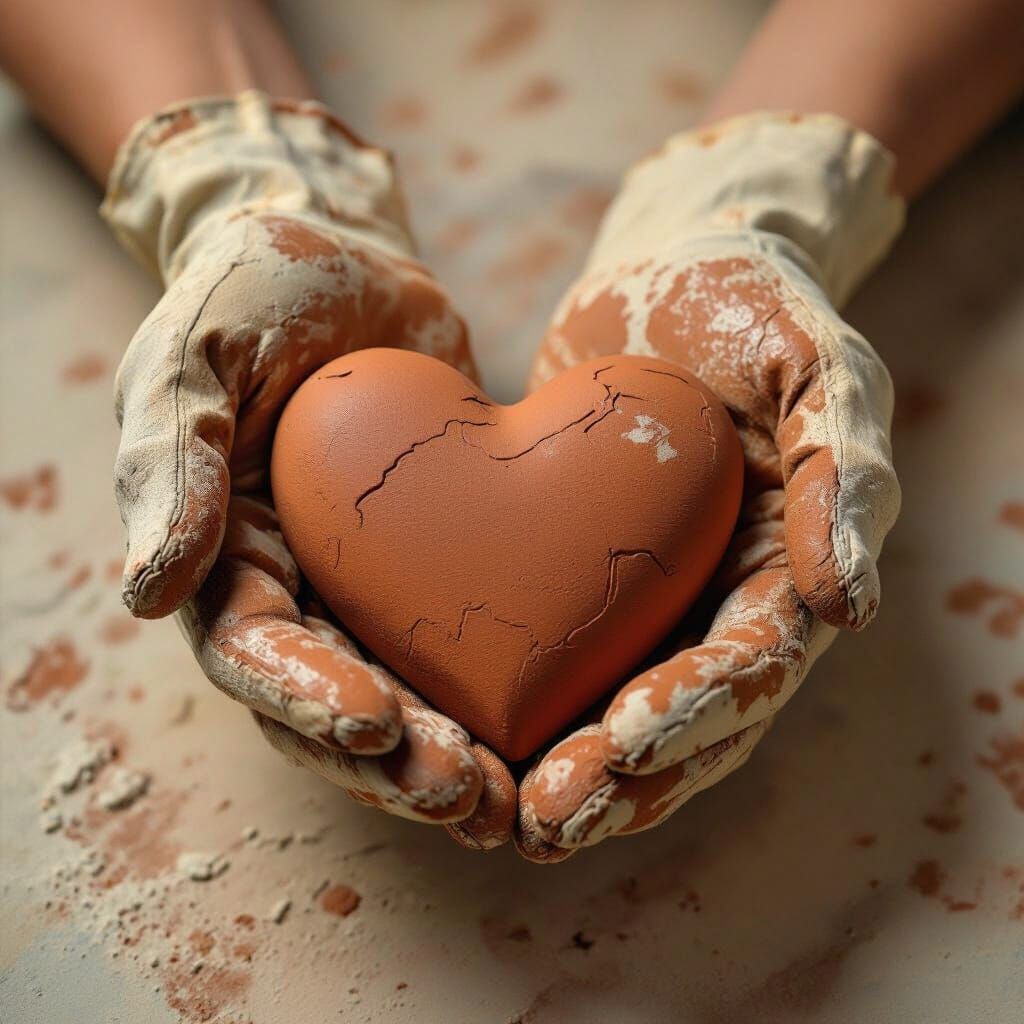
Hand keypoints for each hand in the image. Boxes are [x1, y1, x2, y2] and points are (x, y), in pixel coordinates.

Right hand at [107, 92, 514, 845]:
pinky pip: (470, 638)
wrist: (346, 252)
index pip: (254, 653)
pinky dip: (503, 692)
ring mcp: (371, 581)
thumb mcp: (199, 353)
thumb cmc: (257, 288)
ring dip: (451, 754)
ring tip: (512, 797)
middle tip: (463, 791)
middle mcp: (298, 586)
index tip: (374, 723)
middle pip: (334, 704)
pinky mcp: (441, 562)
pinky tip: (557, 727)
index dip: (306, 699)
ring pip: (407, 695)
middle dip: (392, 759)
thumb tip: (147, 594)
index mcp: (229, 552)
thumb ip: (174, 463)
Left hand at [517, 112, 903, 859]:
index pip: (750, 662)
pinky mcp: (580, 578)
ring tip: (503, 814)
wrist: (672, 274)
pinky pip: (551, 652)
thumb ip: (843, 473)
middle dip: (619, 777)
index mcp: (784, 568)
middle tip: (547, 819)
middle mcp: (716, 602)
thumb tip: (848, 603)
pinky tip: (459, 737)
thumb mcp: (818, 368)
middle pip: (680, 718)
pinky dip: (518, 704)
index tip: (628, 738)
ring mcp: (648, 598)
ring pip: (612, 709)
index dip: (697, 709)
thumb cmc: (755, 311)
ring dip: (566, 770)